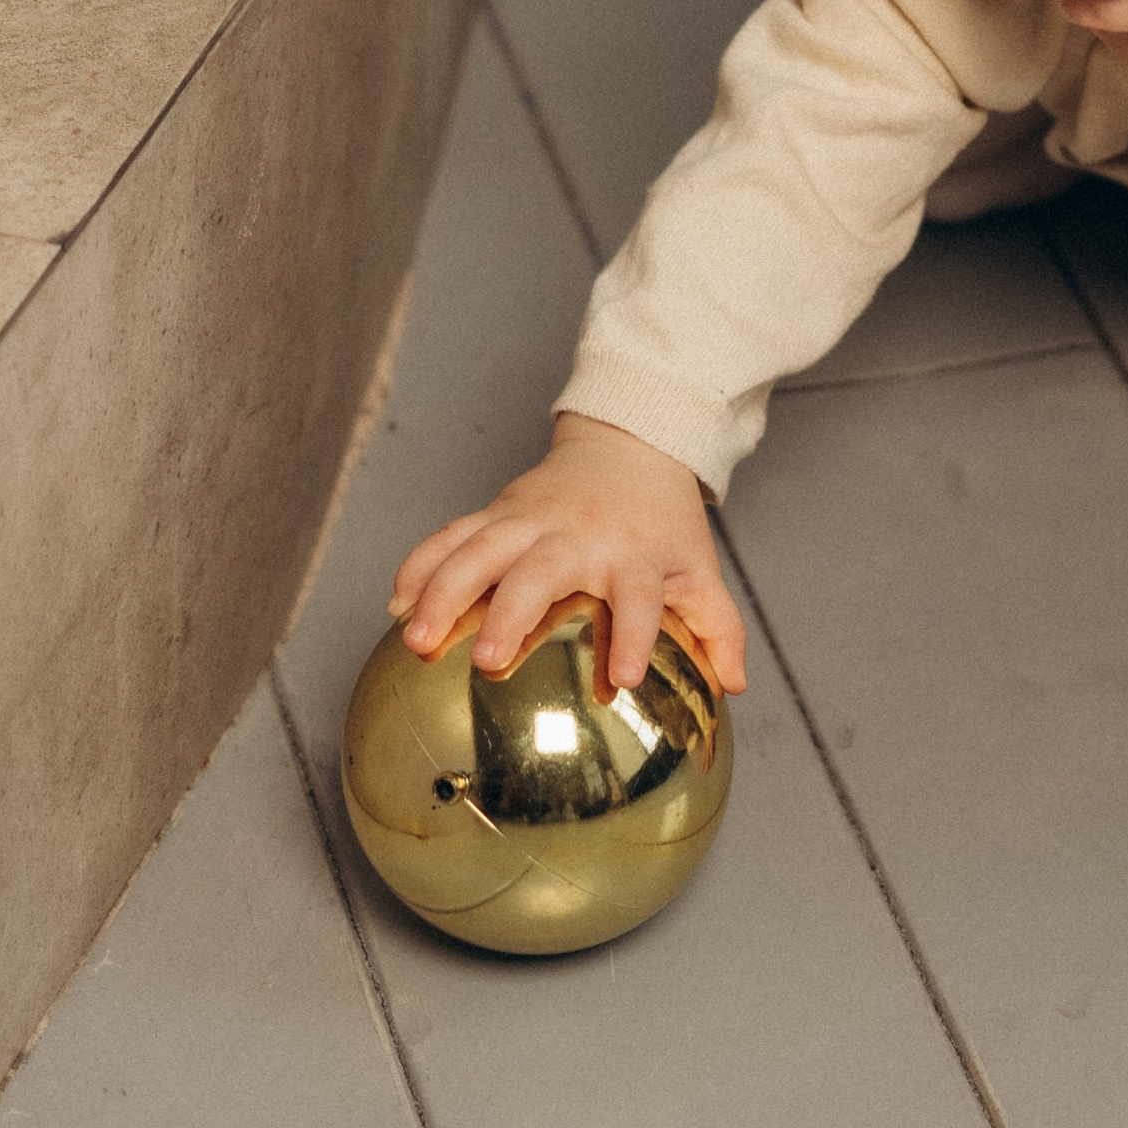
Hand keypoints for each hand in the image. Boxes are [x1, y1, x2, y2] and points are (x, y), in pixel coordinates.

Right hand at [388, 413, 748, 696]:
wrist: (629, 443)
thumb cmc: (662, 521)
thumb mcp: (698, 568)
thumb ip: (718, 626)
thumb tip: (733, 684)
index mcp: (632, 555)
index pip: (637, 597)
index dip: (632, 635)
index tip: (622, 677)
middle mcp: (577, 536)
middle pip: (540, 571)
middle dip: (510, 613)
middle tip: (486, 659)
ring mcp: (529, 520)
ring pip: (478, 549)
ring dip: (443, 590)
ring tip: (414, 638)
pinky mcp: (495, 511)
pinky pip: (450, 535)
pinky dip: (420, 564)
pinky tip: (395, 603)